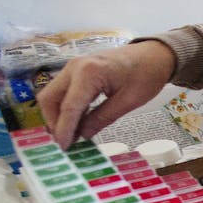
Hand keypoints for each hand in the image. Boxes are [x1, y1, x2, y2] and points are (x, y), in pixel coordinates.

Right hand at [38, 41, 176, 147]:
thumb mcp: (128, 101)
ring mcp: (72, 67)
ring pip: (52, 94)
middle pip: (50, 98)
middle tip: (65, 143)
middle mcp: (74, 67)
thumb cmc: (146, 74)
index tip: (63, 148)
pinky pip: (61, 91)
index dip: (64, 129)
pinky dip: (63, 107)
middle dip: (54, 122)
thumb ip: (102, 118)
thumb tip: (82, 135)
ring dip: (56, 115)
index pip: (69, 107)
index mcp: (89, 73)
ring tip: (69, 135)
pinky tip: (74, 122)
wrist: (152, 55)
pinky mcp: (75, 70)